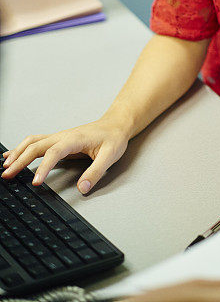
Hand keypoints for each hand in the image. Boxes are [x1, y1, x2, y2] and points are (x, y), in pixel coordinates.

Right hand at [1, 116, 128, 194]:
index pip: (54, 153)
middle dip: (20, 160)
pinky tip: (12, 156)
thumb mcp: (110, 156)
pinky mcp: (58, 140)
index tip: (35, 183)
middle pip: (37, 146)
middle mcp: (63, 136)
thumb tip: (83, 188)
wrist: (115, 125)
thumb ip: (96, 172)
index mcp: (75, 139)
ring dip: (18, 153)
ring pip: (33, 142)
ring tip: (5, 167)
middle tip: (7, 175)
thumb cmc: (113, 138)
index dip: (43, 168)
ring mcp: (59, 137)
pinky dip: (22, 148)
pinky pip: (36, 142)